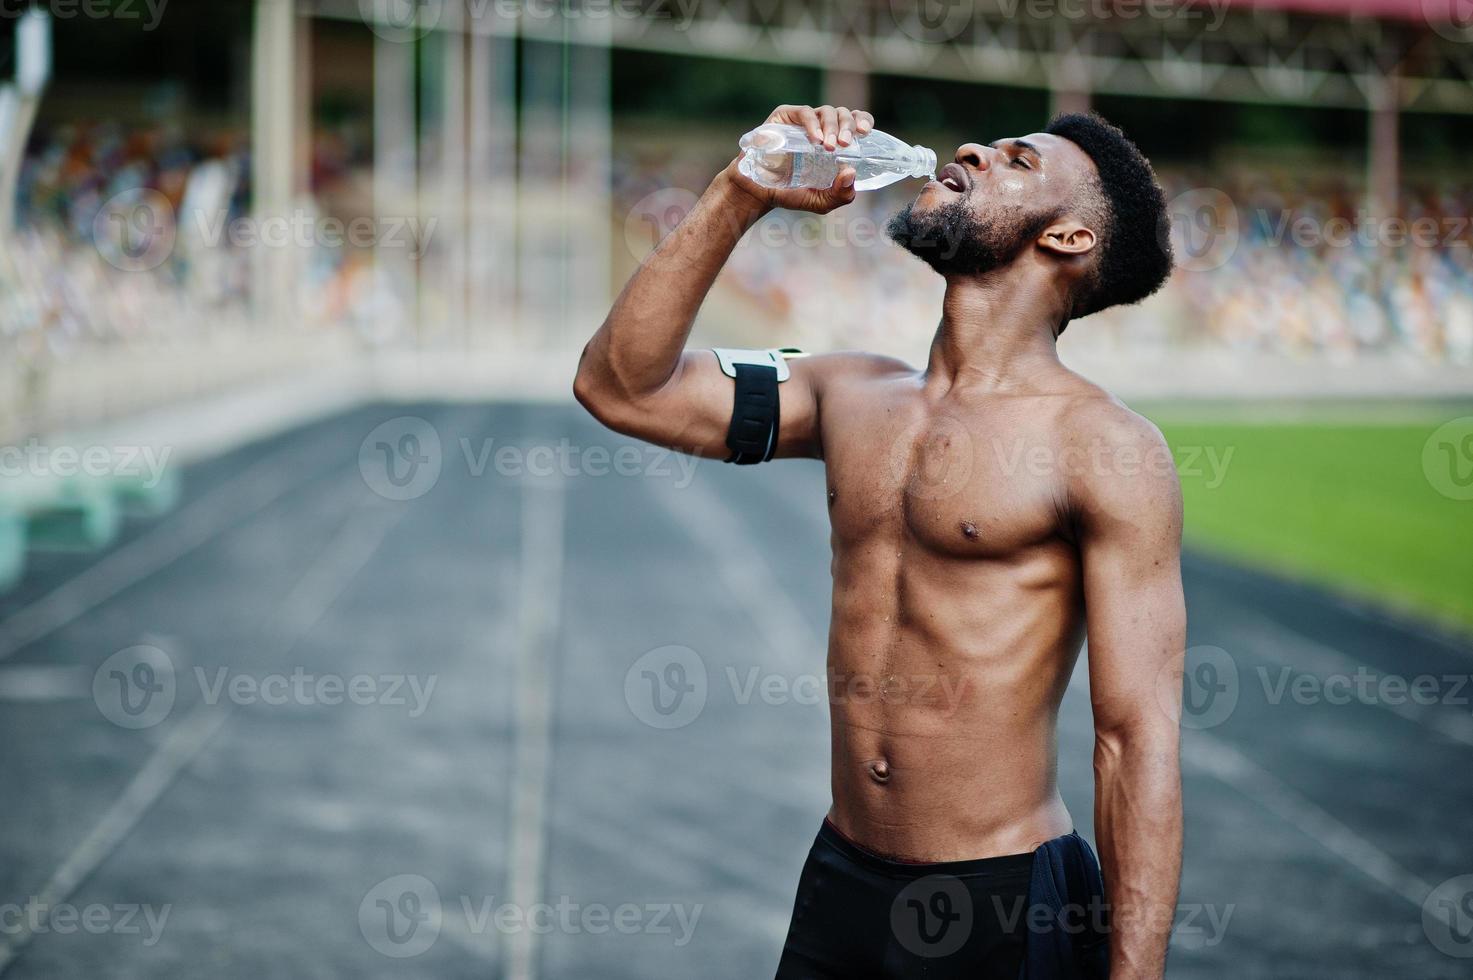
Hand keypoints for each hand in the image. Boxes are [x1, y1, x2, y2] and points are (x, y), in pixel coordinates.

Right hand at [725, 104, 875, 214]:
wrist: (758, 192)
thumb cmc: (790, 193)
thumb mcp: (821, 201)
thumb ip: (841, 194)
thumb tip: (851, 172)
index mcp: (835, 141)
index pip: (856, 122)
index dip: (863, 121)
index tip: (865, 133)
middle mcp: (821, 128)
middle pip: (844, 114)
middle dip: (848, 127)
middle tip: (845, 145)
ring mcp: (803, 121)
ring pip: (827, 111)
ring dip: (832, 127)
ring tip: (829, 147)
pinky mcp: (785, 117)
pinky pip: (805, 113)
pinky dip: (813, 124)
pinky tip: (815, 141)